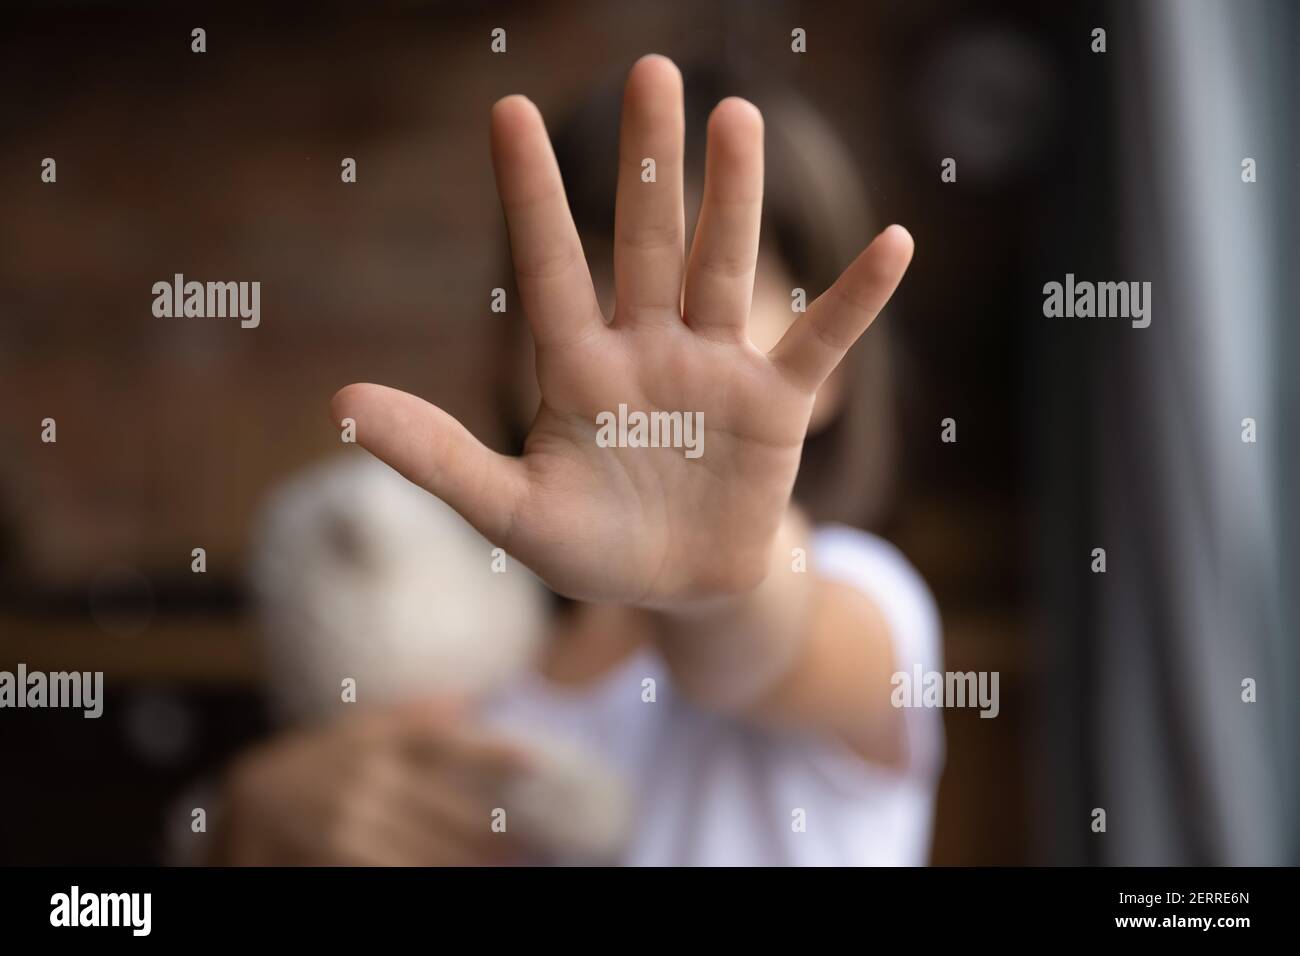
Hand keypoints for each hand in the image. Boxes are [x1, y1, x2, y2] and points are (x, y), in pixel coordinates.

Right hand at [217, 701, 525, 865]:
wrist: (245, 805)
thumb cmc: (313, 762)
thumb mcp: (355, 729)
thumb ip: (411, 716)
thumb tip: (468, 698)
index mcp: (376, 743)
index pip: (447, 742)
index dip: (495, 752)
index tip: (538, 761)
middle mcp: (368, 781)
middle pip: (450, 813)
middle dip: (494, 834)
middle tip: (533, 845)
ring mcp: (352, 824)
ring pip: (430, 850)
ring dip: (474, 862)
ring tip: (508, 865)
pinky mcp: (341, 858)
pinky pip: (400, 869)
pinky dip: (433, 873)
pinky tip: (459, 875)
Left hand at [332, 54, 912, 605]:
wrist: (678, 587)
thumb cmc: (591, 548)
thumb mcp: (510, 511)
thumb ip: (438, 455)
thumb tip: (343, 402)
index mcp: (578, 369)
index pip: (549, 268)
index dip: (532, 195)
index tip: (511, 110)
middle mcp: (647, 349)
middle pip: (646, 241)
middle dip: (650, 162)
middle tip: (652, 69)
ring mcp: (715, 370)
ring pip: (722, 267)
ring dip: (734, 199)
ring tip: (736, 116)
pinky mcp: (775, 407)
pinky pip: (820, 343)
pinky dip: (856, 301)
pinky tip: (896, 243)